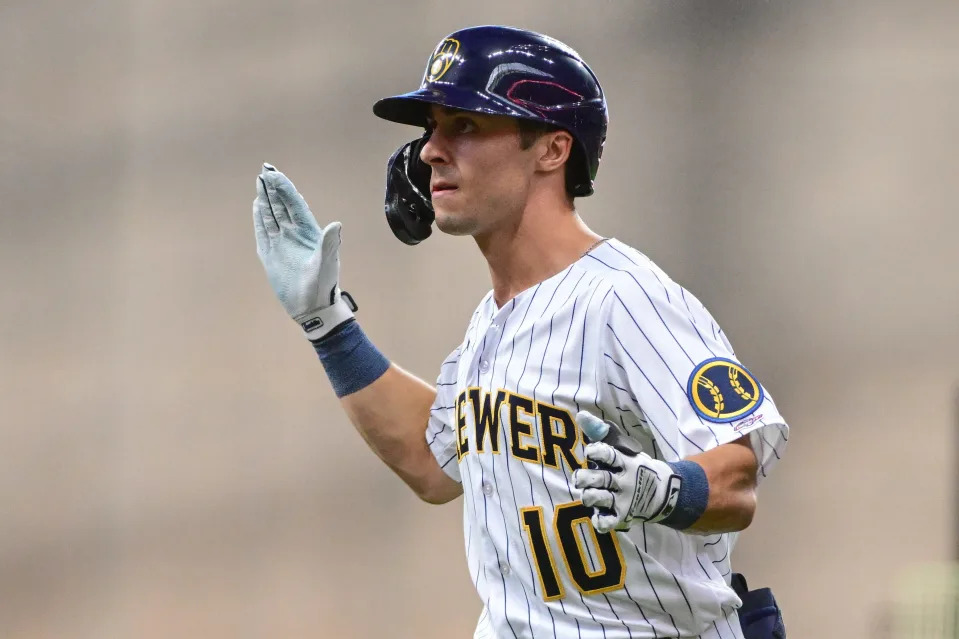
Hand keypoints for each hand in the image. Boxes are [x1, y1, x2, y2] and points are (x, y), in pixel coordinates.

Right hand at [252, 163, 353, 339]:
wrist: (312, 307)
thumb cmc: (324, 286)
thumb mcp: (327, 264)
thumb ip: (330, 243)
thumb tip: (336, 224)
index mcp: (308, 232)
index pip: (295, 204)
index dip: (285, 188)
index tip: (275, 174)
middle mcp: (294, 234)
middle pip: (281, 205)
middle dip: (273, 188)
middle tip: (265, 170)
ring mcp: (281, 243)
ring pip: (271, 215)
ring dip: (265, 199)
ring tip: (259, 182)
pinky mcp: (271, 255)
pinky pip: (263, 232)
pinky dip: (259, 218)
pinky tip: (257, 205)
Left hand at [573, 411, 682, 533]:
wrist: (663, 492)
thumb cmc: (633, 466)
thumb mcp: (622, 447)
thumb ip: (600, 432)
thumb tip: (581, 415)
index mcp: (624, 461)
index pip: (609, 455)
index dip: (596, 452)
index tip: (590, 452)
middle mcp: (623, 481)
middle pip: (599, 479)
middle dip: (584, 478)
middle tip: (580, 478)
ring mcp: (623, 500)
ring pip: (600, 499)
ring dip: (589, 496)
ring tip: (587, 494)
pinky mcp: (622, 516)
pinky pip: (608, 522)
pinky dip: (600, 522)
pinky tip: (597, 516)